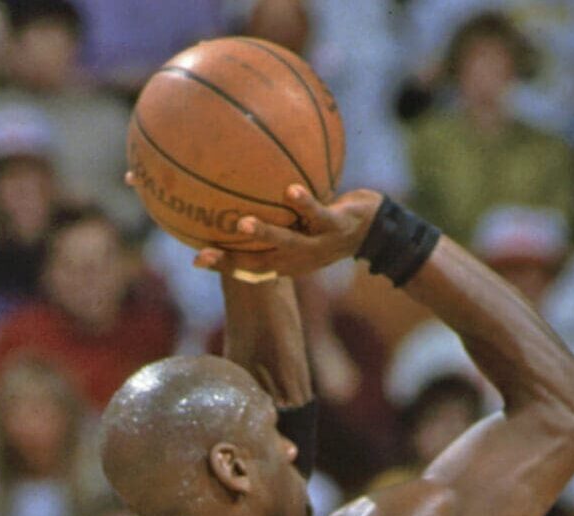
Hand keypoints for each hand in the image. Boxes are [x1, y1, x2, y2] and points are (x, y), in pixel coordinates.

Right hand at [192, 186, 382, 280]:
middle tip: (208, 252)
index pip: (250, 268)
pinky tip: (291, 189)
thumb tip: (247, 192)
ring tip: (244, 222)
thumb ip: (278, 216)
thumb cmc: (329, 223)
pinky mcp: (337, 226)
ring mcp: (318, 244)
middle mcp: (299, 258)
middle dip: (233, 260)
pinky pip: (318, 214)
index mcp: (287, 261)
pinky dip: (305, 203)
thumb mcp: (302, 225)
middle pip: (262, 263)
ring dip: (266, 233)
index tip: (196, 259)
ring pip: (288, 241)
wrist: (376, 229)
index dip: (223, 266)